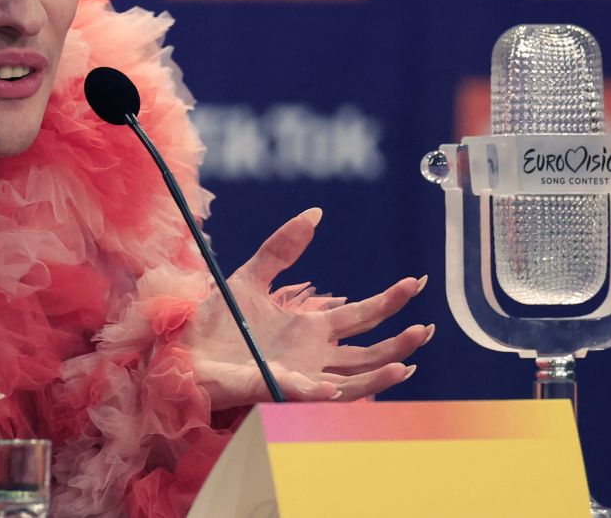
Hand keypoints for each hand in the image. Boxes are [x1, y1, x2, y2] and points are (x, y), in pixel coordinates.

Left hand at [187, 208, 431, 408]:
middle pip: (368, 351)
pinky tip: (335, 384)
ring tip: (407, 363)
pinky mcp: (276, 390)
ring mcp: (299, 375)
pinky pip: (308, 398)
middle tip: (427, 328)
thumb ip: (281, 247)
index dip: (390, 300)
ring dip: (380, 373)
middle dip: (399, 342)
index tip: (415, 283)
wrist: (183, 349)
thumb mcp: (251, 275)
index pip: (361, 314)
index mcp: (310, 327)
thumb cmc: (216, 320)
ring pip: (352, 380)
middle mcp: (312, 354)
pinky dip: (326, 393)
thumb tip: (314, 213)